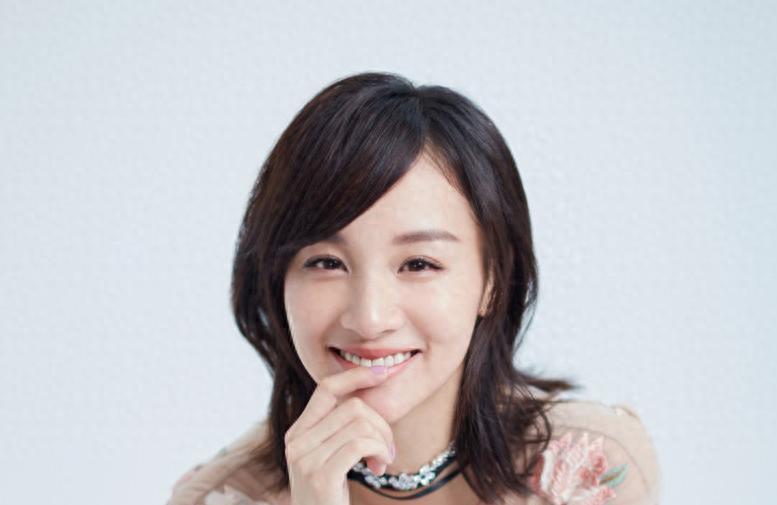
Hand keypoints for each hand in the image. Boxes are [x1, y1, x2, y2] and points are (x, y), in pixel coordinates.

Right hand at [284, 365, 394, 504]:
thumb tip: (366, 394)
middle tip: (387, 448)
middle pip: (352, 407)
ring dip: (383, 441)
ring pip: (360, 424)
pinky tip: (379, 468)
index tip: (381, 374)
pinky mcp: (320, 476)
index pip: (325, 388)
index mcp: (297, 433)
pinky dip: (380, 451)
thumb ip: (338, 430)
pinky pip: (361, 443)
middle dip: (381, 424)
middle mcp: (296, 442)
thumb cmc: (329, 498)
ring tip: (382, 460)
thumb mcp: (328, 459)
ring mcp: (305, 459)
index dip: (355, 376)